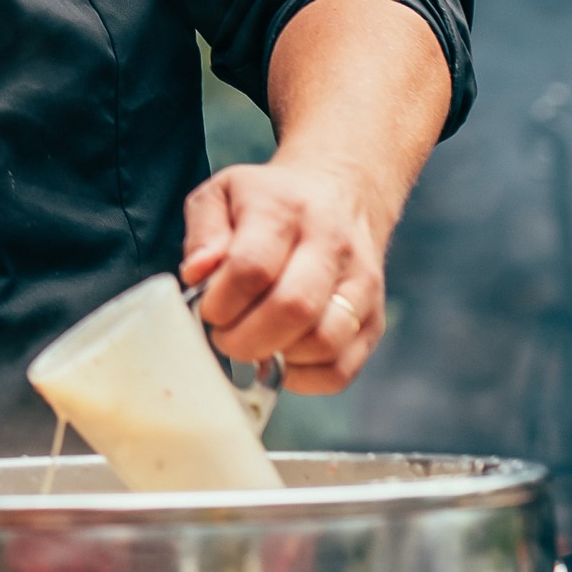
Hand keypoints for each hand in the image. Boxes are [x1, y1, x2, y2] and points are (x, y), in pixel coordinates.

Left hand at [179, 158, 388, 394]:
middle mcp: (330, 243)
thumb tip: (196, 274)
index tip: (208, 310)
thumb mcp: (223, 194)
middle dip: (246, 338)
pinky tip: (283, 358)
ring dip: (278, 357)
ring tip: (254, 343)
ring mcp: (360, 283)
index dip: (221, 302)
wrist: (340, 193)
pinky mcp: (374, 318)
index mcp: (285, 208)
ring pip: (323, 342)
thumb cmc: (270, 201)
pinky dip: (305, 378)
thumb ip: (203, 232)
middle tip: (225, 337)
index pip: (252, 267)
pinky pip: (342, 368)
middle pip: (293, 308)